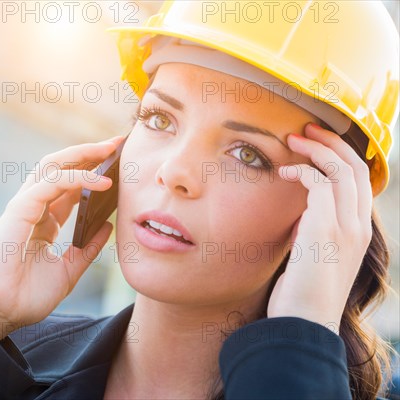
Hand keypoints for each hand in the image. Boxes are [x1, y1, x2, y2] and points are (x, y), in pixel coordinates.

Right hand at [0, 135, 125, 339]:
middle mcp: (34, 209)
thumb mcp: (68, 271)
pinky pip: (50, 184)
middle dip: (89, 153)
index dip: (92, 172)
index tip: (118, 163)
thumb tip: (108, 226)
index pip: (69, 186)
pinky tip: (100, 181)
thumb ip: (87, 249)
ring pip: (52, 166)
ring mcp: (25, 207)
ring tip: (111, 148)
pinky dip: (76, 178)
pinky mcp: (19, 211)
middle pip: (61, 168)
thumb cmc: (25, 296)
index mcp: (43, 221)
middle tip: (117, 143)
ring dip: (83, 154)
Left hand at [267, 123, 372, 333]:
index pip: (360, 182)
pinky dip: (302, 172)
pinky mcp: (326, 229)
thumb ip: (312, 232)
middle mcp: (358, 226)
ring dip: (316, 149)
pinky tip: (283, 173)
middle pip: (356, 168)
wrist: (302, 322)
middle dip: (332, 143)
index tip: (317, 144)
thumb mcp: (312, 256)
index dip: (341, 157)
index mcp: (357, 232)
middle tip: (306, 129)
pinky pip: (320, 184)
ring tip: (293, 139)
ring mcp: (346, 227)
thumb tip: (299, 213)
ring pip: (341, 170)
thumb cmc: (301, 294)